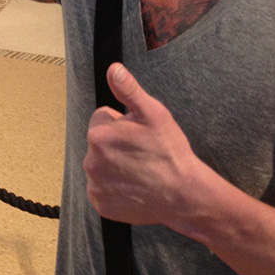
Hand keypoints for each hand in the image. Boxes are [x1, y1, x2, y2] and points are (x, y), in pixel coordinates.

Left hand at [83, 63, 200, 225]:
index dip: (121, 123)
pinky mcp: (102, 205)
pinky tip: (134, 187)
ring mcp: (95, 186)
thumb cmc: (169, 151)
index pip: (101, 118)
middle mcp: (90, 161)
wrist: (185, 194)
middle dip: (116, 144)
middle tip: (141, 153)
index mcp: (98, 135)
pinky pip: (102, 189)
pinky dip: (114, 188)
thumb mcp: (152, 113)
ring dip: (114, 165)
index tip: (138, 134)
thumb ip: (128, 89)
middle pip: (100, 142)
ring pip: (101, 165)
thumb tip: (113, 69)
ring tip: (140, 170)